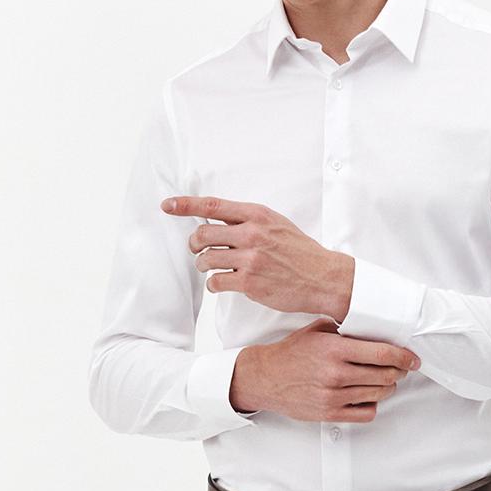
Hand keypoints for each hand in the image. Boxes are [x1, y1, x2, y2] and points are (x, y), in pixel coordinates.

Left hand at [161, 195, 352, 319]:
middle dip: (194, 244)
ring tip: (211, 269)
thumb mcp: (276, 224)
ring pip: (206, 260)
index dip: (185, 205)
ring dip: (203, 266)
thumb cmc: (299, 251)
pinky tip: (220, 284)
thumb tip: (217, 219)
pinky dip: (213, 284)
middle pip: (202, 234)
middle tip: (197, 250)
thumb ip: (248, 220)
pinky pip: (216, 282)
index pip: (212, 206)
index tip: (167, 205)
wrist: (323, 277)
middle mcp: (252, 234)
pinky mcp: (249, 282)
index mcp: (257, 215)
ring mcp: (250, 259)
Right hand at [234, 319, 420, 422]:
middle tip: (401, 368)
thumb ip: (346, 330)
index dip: (404, 356)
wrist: (265, 378)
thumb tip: (376, 330)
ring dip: (388, 387)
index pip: (382, 353)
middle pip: (386, 375)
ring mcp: (333, 396)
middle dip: (399, 371)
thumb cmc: (291, 354)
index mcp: (334, 349)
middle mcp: (335, 374)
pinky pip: (366, 412)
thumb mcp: (317, 332)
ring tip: (384, 380)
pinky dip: (373, 404)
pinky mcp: (329, 414)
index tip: (413, 359)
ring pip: (379, 394)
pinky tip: (367, 395)